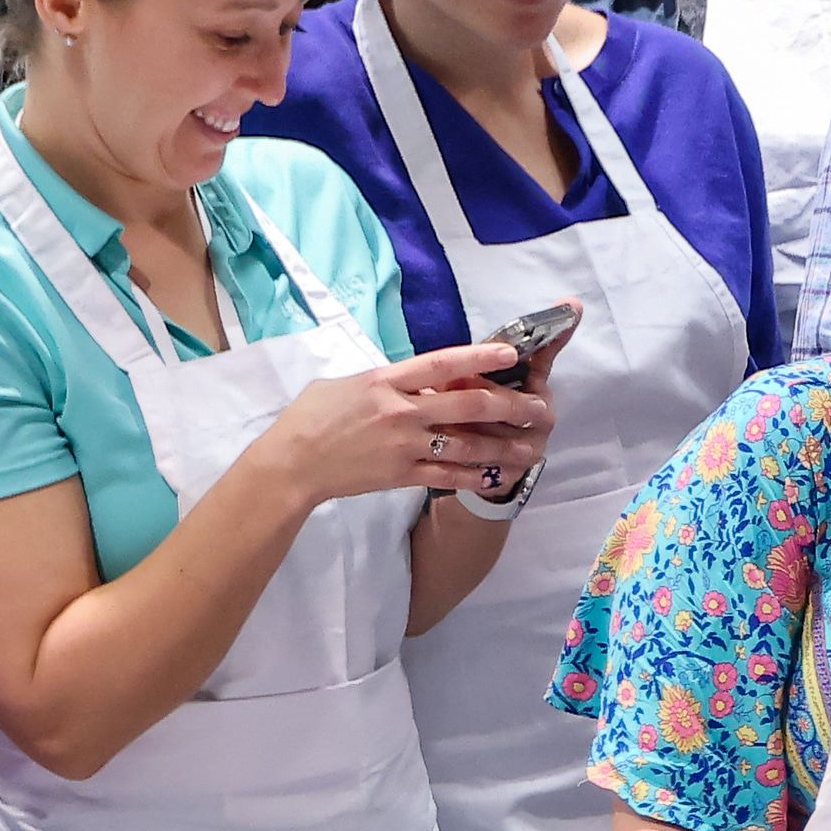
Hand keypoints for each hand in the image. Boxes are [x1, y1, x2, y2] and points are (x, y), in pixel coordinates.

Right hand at [269, 340, 553, 509]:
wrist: (292, 463)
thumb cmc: (312, 416)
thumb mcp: (348, 383)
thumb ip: (388, 381)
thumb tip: (419, 379)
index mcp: (386, 381)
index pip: (442, 364)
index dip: (480, 357)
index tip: (511, 354)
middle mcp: (401, 412)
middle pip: (467, 405)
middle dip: (509, 406)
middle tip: (538, 407)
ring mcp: (404, 446)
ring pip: (468, 445)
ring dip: (505, 446)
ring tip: (532, 446)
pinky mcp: (403, 476)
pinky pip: (450, 476)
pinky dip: (478, 476)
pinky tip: (501, 474)